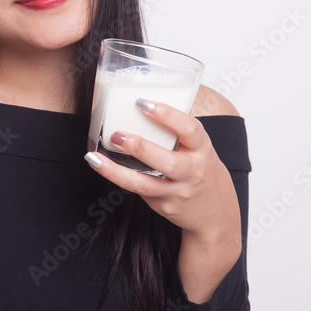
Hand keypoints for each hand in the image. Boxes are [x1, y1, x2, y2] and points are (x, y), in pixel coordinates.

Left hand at [86, 99, 240, 249]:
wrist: (214, 212)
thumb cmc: (199, 167)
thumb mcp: (198, 145)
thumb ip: (176, 128)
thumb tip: (142, 97)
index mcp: (202, 148)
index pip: (190, 129)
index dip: (167, 115)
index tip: (143, 102)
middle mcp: (192, 171)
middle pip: (167, 162)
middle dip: (140, 147)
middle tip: (117, 134)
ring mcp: (177, 191)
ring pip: (145, 184)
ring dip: (117, 170)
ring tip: (95, 156)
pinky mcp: (162, 204)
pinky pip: (138, 190)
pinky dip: (117, 177)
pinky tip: (100, 166)